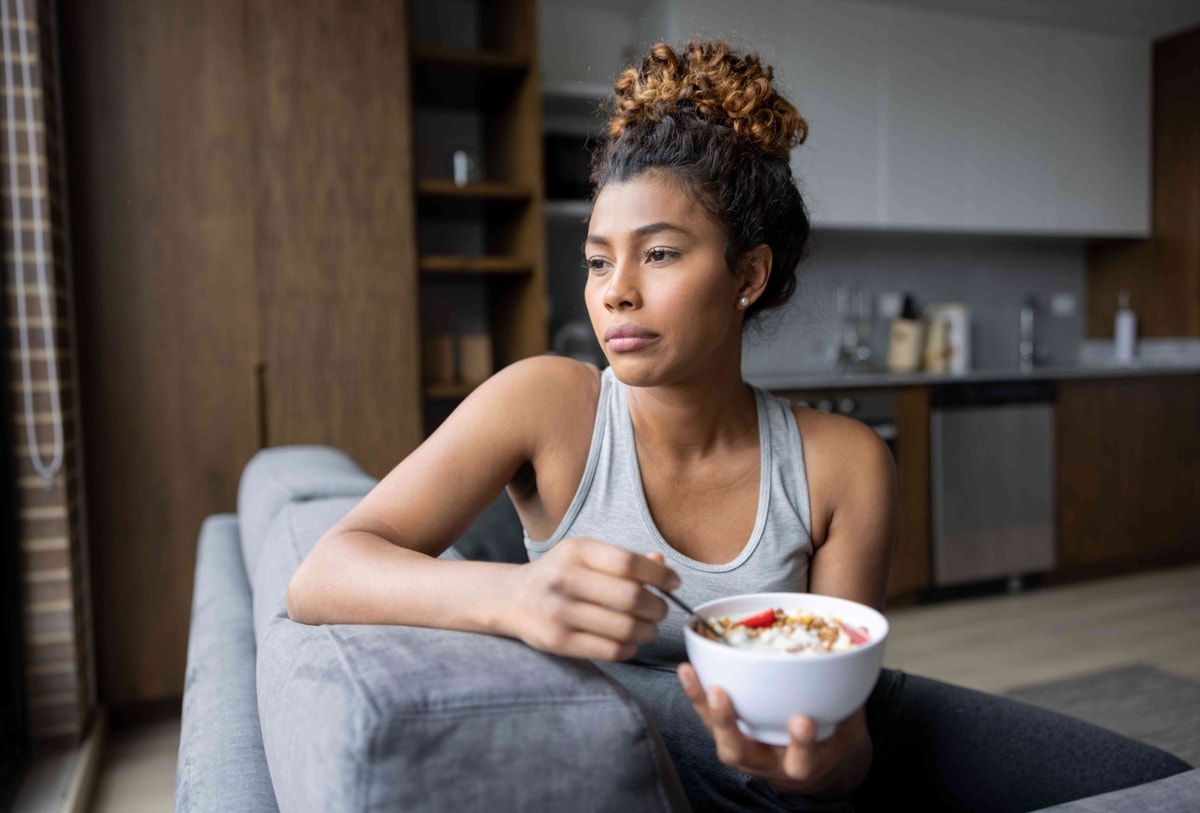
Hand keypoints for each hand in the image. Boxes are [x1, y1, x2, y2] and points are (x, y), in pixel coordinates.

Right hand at [500, 538, 680, 660]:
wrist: (512, 598)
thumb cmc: (559, 574)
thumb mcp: (585, 556)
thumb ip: (624, 560)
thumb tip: (663, 567)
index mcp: (575, 551)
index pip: (629, 563)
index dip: (659, 575)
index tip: (674, 583)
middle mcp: (564, 578)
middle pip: (631, 597)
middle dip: (657, 607)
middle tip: (661, 610)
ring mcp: (558, 611)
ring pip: (624, 627)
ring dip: (648, 631)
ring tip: (649, 628)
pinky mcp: (557, 641)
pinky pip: (609, 650)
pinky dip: (630, 648)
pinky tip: (631, 642)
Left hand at [677, 662, 871, 797]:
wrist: (815, 765)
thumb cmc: (831, 737)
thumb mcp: (847, 724)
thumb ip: (847, 699)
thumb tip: (853, 654)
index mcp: (804, 764)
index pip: (801, 760)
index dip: (801, 743)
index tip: (802, 719)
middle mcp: (768, 763)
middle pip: (740, 754)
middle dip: (727, 725)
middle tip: (720, 694)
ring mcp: (746, 751)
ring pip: (716, 736)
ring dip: (702, 706)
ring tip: (689, 674)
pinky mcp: (731, 736)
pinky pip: (708, 720)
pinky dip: (697, 695)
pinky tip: (688, 670)